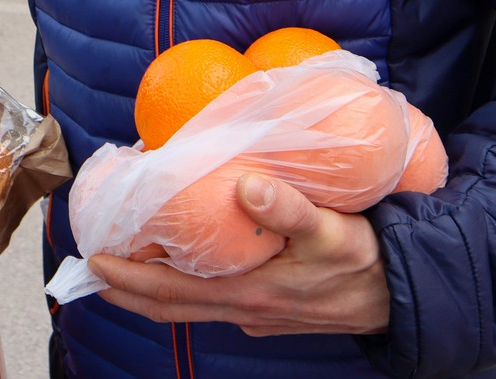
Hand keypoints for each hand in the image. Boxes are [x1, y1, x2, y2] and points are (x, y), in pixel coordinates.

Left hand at [88, 173, 389, 337]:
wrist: (403, 295)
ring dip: (151, 286)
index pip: (171, 291)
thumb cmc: (367, 261)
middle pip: (169, 303)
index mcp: (250, 291)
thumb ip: (290, 208)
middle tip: (91, 262)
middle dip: (125, 287)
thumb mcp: (333, 231)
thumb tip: (246, 184)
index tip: (94, 258)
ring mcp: (256, 311)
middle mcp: (245, 307)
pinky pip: (212, 297)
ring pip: (189, 304)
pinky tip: (182, 259)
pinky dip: (185, 282)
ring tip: (123, 260)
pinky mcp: (268, 305)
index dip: (128, 278)